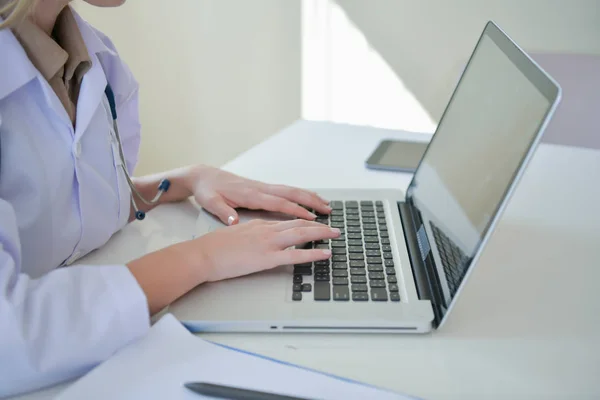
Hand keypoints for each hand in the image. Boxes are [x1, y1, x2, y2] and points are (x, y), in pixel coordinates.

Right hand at [183, 219, 339, 281]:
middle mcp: (266, 229)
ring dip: (322, 234)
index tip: (316, 223)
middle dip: (319, 225)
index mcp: (258, 224)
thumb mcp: (234, 235)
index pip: (287, 220)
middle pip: (299, 224)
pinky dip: (313, 253)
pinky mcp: (266, 257)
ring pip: (302, 234)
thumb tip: (256, 241)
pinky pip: (296, 255)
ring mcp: (268, 243)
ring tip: (336, 235)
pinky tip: (325, 254)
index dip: (304, 221)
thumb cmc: (213, 248)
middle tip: (334, 228)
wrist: (202, 254)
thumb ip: (249, 235)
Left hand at [186, 165, 331, 224]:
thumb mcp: (210, 202)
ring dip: (310, 197)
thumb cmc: (207, 190)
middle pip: (292, 193)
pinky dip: (300, 194)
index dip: (296, 210)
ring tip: (326, 205)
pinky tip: (308, 200)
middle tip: (328, 210)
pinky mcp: (262, 188)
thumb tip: (233, 220)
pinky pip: (286, 191)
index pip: (279, 203)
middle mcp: (260, 189)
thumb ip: (222, 212)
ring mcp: (262, 187)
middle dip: (311, 201)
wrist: (204, 176)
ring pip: (291, 190)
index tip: (312, 218)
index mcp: (251, 195)